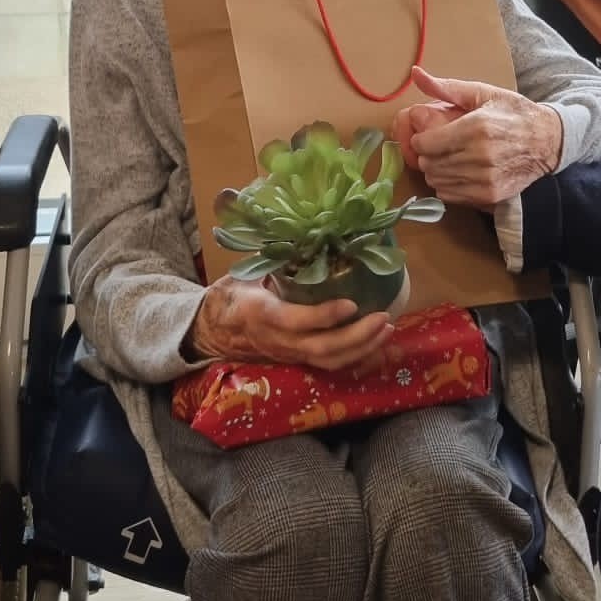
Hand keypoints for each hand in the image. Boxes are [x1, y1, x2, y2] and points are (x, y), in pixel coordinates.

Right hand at [188, 278, 394, 371]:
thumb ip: (275, 259)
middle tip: (383, 317)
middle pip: (321, 348)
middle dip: (357, 337)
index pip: (297, 321)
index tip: (352, 304)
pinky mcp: (298, 359)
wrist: (214, 328)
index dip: (325, 316)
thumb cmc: (233, 293)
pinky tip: (379, 346)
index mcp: (262, 314)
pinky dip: (357, 358)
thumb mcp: (247, 273)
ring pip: (329, 361)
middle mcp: (278, 340)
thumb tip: (306, 234)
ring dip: (363, 349)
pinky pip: (330, 365)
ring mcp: (290, 354)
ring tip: (387, 329)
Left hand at [399, 65, 564, 208]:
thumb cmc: (513, 113)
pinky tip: (459, 172)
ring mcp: (486, 179)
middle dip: (427, 155)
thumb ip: (446, 87)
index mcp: (476, 127)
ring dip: (436, 170)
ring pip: (436, 181)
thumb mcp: (482, 93)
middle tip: (439, 146)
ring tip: (450, 158)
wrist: (547, 140)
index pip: (424, 144)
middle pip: (428, 164)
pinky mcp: (489, 195)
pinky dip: (448, 185)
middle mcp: (480, 156)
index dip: (421, 139)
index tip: (429, 135)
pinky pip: (450, 195)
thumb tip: (416, 73)